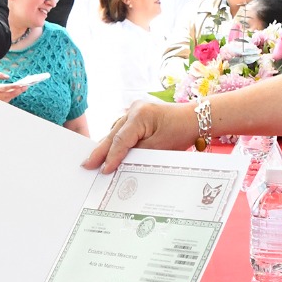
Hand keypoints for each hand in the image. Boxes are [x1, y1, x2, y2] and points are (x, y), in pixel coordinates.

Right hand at [0, 73, 23, 102]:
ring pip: (12, 97)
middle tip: (26, 86)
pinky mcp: (2, 103)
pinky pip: (10, 98)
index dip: (13, 86)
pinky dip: (15, 94)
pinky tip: (20, 90)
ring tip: (25, 87)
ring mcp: (0, 100)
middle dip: (19, 90)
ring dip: (18, 92)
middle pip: (11, 94)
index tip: (20, 84)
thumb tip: (8, 77)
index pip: (5, 88)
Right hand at [82, 99, 196, 173]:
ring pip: (115, 132)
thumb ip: (139, 153)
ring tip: (94, 161)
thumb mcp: (160, 146)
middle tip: (86, 164)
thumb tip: (121, 163)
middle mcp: (133, 110)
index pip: (120, 139)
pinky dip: (115, 141)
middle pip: (113, 134)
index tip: (103, 170)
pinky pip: (121, 130)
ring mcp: (134, 111)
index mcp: (140, 115)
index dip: (111, 156)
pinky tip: (108, 151)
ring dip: (106, 146)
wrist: (194, 118)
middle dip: (100, 151)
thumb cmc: (181, 131)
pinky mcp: (136, 116)